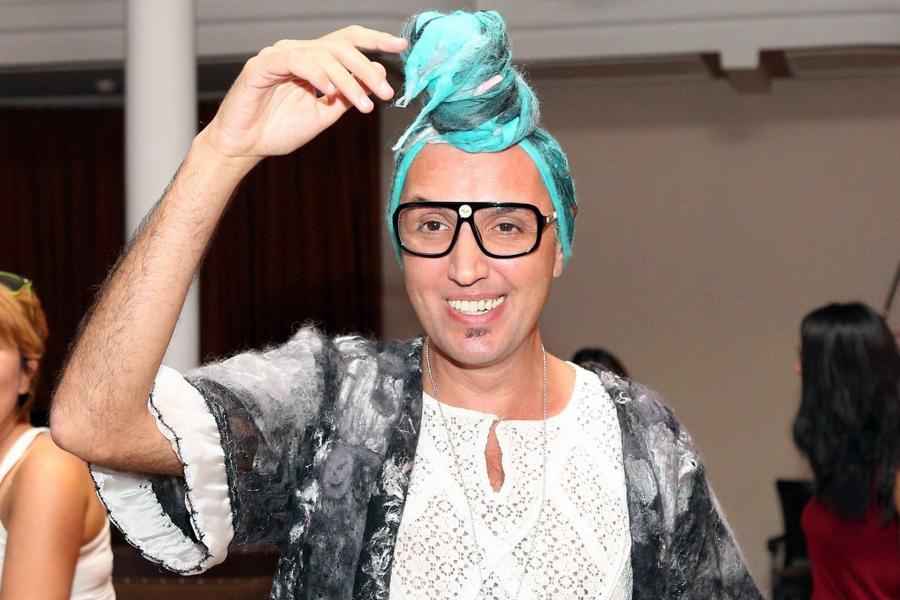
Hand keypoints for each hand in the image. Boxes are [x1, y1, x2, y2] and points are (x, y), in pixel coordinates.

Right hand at [201, 26, 406, 161]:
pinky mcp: (262, 65)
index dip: (375, 40)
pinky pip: (296, 61)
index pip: (348, 41)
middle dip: (367, 68)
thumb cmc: (279, 130)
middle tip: (386, 91)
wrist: (245, 147)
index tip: (401, 45)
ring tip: (364, 104)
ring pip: (323, 54)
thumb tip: (377, 73)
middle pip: (340, 46)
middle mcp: (298, 52)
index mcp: (314, 61)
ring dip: (348, 80)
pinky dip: (317, 74)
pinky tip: (330, 92)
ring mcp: (279, 55)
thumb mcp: (324, 113)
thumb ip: (348, 94)